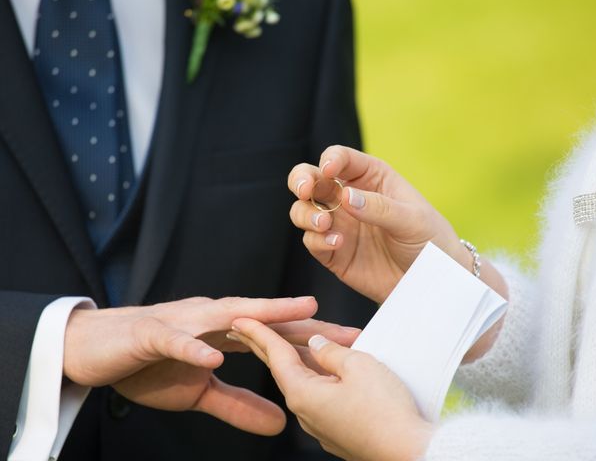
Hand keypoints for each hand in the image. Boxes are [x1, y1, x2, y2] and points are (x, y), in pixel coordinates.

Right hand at [63, 296, 358, 434]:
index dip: (313, 343)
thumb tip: (280, 423)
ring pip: (229, 316)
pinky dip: (195, 349)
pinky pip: (178, 342)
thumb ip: (240, 404)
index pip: (277, 337)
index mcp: (227, 332)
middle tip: (346, 331)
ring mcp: (186, 323)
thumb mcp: (201, 392)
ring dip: (263, 316)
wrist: (99, 348)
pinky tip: (214, 355)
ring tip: (296, 315)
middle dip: (307, 326)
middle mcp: (213, 319)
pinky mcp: (153, 334)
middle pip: (267, 320)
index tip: (351, 349)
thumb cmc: (151, 363)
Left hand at [228, 318, 431, 460]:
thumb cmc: (386, 413)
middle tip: (244, 327)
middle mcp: (306, 412)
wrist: (411, 455)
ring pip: (304, 383)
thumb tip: (315, 345)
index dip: (259, 332)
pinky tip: (322, 371)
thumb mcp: (358, 367)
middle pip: (282, 369)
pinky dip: (315, 378)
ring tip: (282, 341)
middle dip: (263, 346)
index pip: (275, 354)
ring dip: (294, 360)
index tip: (241, 318)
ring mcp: (321, 425)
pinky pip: (320, 397)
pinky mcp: (338, 432)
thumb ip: (331, 352)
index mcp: (303, 393)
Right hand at [288, 145, 464, 302]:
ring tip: (324, 223)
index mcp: (371, 178)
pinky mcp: (333, 252)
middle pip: (312, 179)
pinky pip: (312, 241)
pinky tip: (336, 243)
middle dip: (301, 180)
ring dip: (305, 213)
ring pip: (303, 210)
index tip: (328, 171)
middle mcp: (349, 197)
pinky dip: (317, 240)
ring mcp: (339, 224)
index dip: (330, 160)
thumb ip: (380, 208)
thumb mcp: (413, 220)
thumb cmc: (429, 240)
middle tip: (304, 190)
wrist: (430, 281)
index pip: (341, 159)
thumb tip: (345, 197)